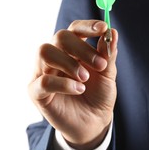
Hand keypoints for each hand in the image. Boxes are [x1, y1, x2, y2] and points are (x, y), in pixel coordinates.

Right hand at [28, 20, 117, 149]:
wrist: (93, 123)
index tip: (103, 28)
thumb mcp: (107, 75)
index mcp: (72, 49)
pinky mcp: (36, 92)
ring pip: (45, 52)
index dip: (87, 26)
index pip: (74, 29)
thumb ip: (107, 54)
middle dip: (81, 48)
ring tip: (85, 79)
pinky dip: (62, 83)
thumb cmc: (98, 95)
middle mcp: (55, 56)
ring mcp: (42, 72)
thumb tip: (112, 32)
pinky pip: (43, 81)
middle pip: (59, 36)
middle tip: (100, 65)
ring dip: (69, 63)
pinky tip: (78, 89)